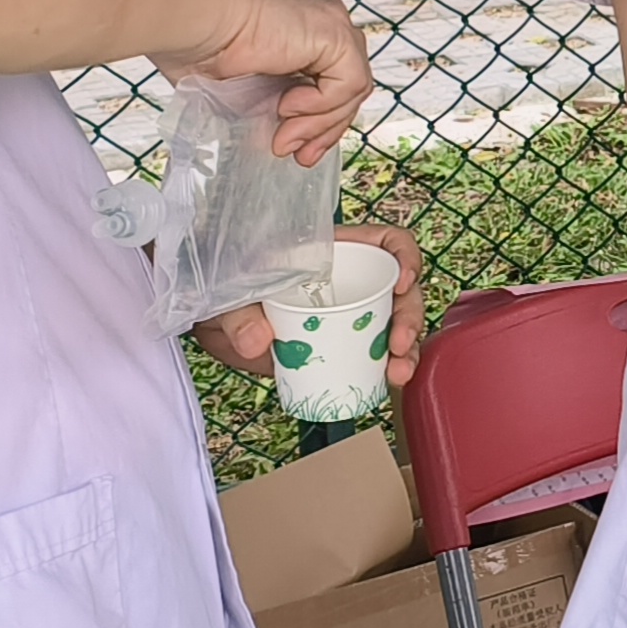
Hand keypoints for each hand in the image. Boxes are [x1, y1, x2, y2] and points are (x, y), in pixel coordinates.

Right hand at [156, 0, 375, 163]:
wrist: (194, 26)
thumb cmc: (201, 49)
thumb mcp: (248, 89)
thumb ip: (274, 106)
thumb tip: (289, 140)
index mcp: (304, 29)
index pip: (335, 81)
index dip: (322, 121)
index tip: (300, 150)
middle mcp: (324, 21)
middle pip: (349, 88)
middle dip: (325, 129)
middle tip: (300, 155)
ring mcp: (332, 24)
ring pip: (353, 90)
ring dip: (318, 123)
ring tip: (284, 135)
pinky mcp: (335, 33)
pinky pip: (349, 83)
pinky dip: (322, 105)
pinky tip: (287, 105)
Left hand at [192, 222, 428, 388]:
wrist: (217, 328)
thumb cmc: (228, 293)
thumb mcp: (231, 291)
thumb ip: (240, 313)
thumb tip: (258, 340)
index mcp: (334, 251)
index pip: (386, 243)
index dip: (405, 257)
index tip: (402, 282)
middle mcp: (352, 280)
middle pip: (400, 291)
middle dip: (409, 318)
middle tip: (397, 345)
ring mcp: (352, 315)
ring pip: (395, 326)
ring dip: (405, 351)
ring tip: (397, 374)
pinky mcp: (346, 347)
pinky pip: (377, 355)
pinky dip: (387, 370)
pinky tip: (387, 384)